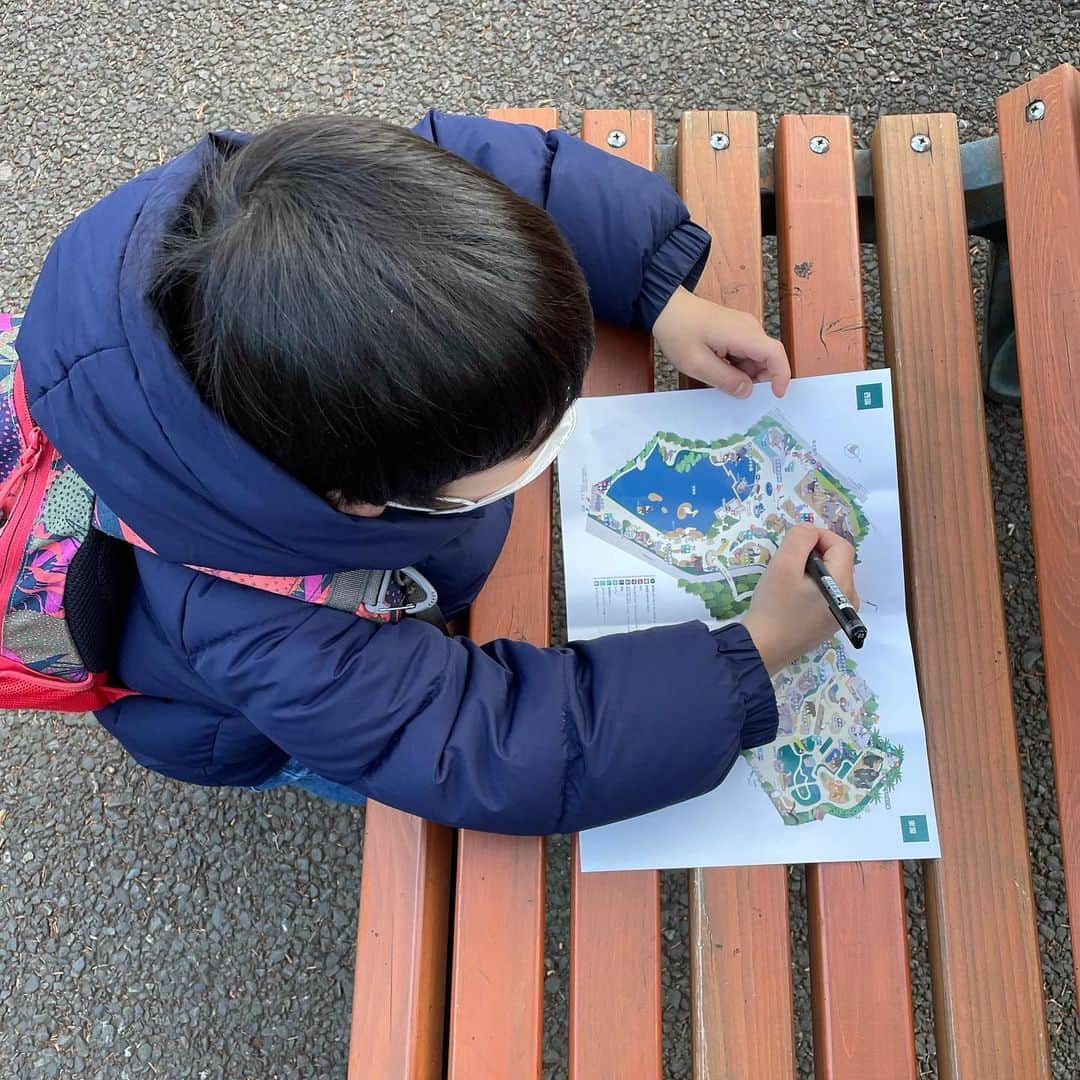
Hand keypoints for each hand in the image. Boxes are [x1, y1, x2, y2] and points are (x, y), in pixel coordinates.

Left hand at [653, 287, 790, 398]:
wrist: (666, 307)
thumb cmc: (678, 332)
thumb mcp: (697, 364)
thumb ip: (725, 380)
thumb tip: (748, 391)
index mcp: (744, 334)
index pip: (776, 354)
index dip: (781, 376)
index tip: (776, 395)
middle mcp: (750, 329)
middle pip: (767, 359)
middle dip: (757, 379)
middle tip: (734, 392)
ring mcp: (743, 329)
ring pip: (755, 359)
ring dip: (744, 374)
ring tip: (718, 378)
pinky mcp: (736, 331)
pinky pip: (745, 353)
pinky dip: (737, 367)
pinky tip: (718, 369)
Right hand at [742, 525, 858, 675]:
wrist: (763, 648)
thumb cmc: (774, 606)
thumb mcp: (783, 565)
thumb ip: (800, 539)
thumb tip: (810, 531)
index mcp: (843, 583)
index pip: (841, 545)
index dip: (819, 536)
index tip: (794, 542)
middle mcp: (850, 599)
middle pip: (838, 561)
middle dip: (815, 553)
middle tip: (787, 561)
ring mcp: (840, 613)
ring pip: (832, 577)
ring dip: (812, 569)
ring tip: (788, 580)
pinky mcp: (829, 623)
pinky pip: (827, 593)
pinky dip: (812, 586)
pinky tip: (791, 596)